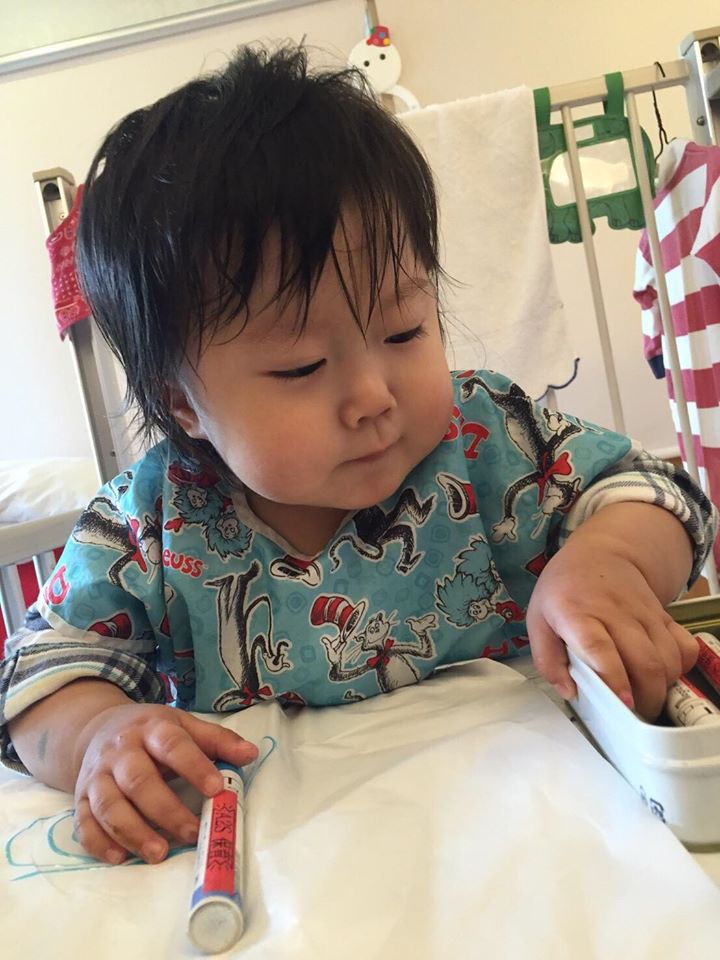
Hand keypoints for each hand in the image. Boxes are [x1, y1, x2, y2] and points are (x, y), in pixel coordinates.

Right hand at [73, 703, 257, 864]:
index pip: (173, 745)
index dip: (194, 766)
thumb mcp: (184, 725)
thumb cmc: (151, 731)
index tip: (215, 790)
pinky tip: (120, 858)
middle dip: (166, 810)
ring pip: (108, 805)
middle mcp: (121, 751)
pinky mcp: (81, 797)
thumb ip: (217, 740)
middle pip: (138, 780)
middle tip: (192, 833)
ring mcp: (97, 775)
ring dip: (132, 832)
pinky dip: (99, 843)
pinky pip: (83, 823)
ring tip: (159, 854)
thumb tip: (251, 753)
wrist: (96, 727)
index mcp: (151, 728)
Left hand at [526, 536, 697, 719]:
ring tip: (647, 699)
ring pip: (667, 657)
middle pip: (643, 659)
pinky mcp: (663, 615)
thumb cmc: (563, 590)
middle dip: (646, 696)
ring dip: (662, 686)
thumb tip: (569, 692)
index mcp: (577, 614)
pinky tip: (665, 674)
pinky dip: (681, 667)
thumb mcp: (538, 619)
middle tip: (635, 715)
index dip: (613, 677)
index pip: (599, 648)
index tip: (622, 702)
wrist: (599, 553)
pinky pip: (684, 645)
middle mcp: (615, 612)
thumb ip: (547, 659)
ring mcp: (644, 613)